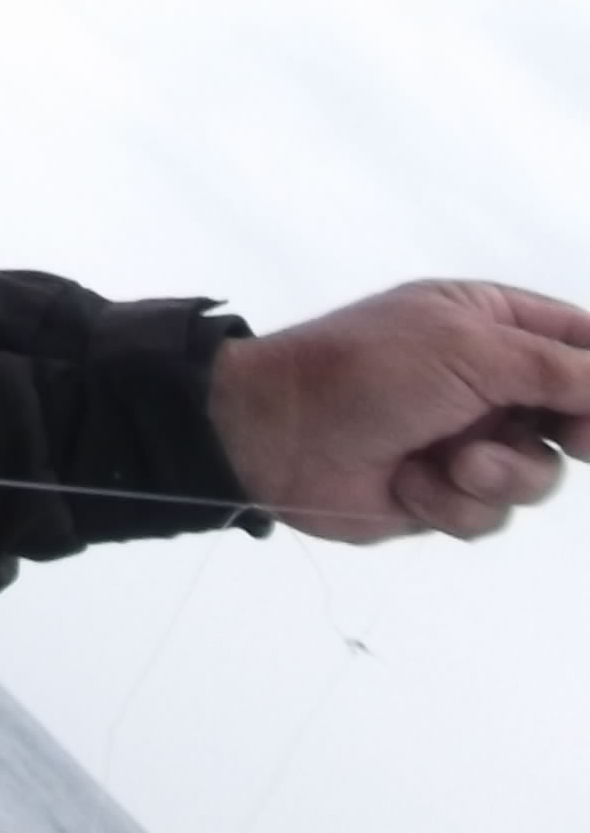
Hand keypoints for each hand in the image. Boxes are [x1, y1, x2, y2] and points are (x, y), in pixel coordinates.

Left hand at [208, 281, 589, 542]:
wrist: (274, 437)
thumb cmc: (365, 372)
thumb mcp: (468, 351)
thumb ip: (558, 368)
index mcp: (489, 321)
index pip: (581, 343)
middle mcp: (485, 377)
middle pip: (576, 414)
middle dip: (570, 434)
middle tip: (569, 439)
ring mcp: (466, 435)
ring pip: (539, 473)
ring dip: (498, 475)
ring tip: (450, 461)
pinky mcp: (443, 490)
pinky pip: (490, 511)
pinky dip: (453, 502)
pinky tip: (408, 482)